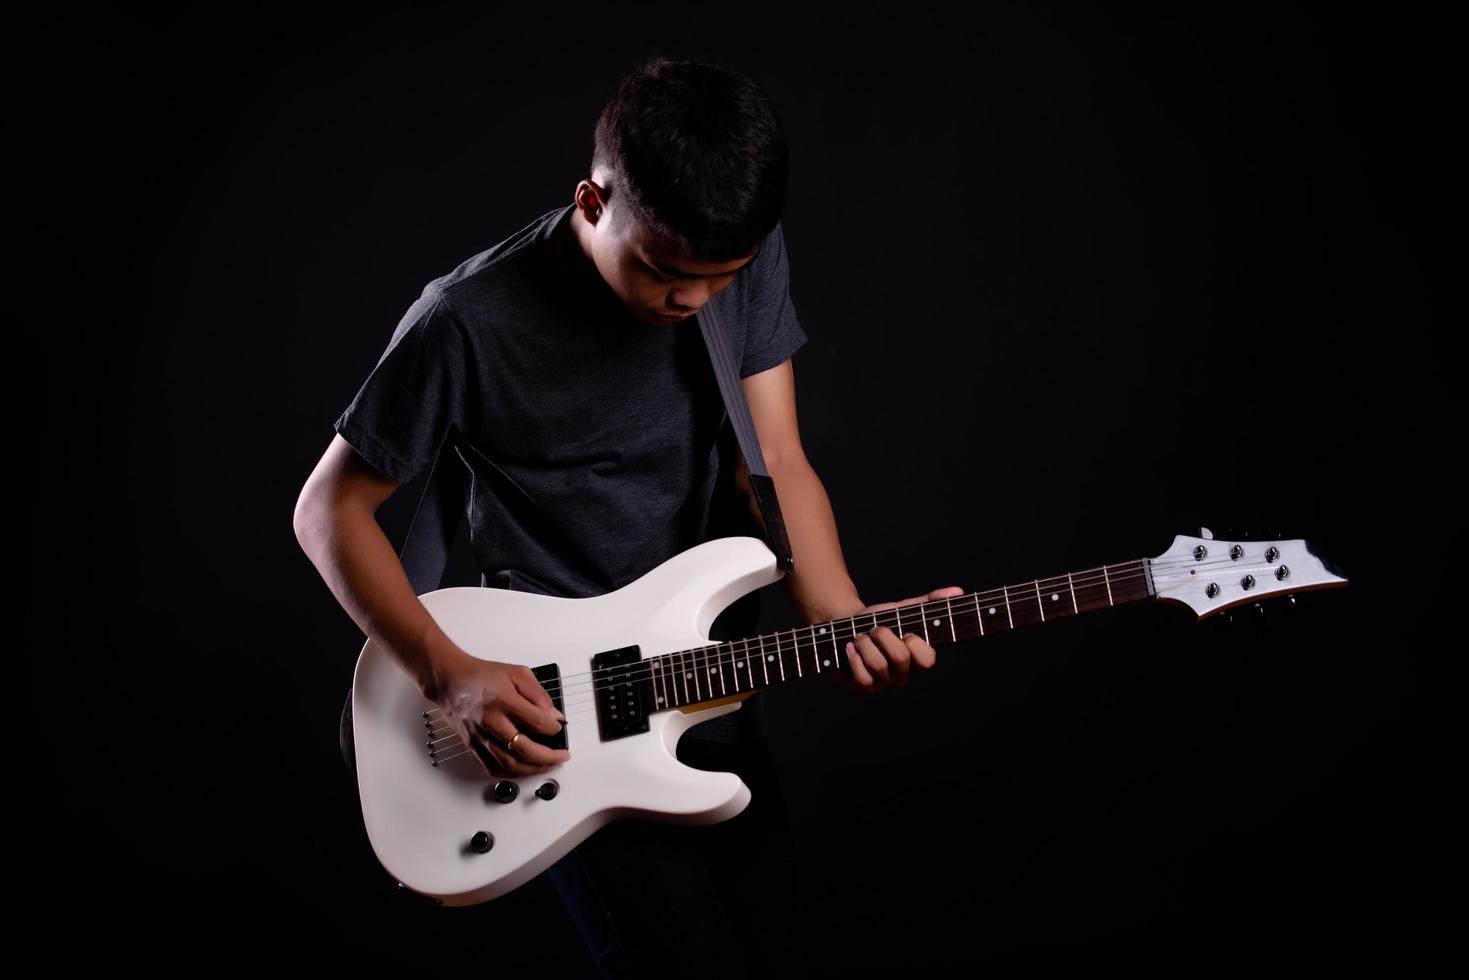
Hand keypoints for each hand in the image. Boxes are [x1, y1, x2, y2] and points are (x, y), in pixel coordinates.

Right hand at [423, 650, 570, 777]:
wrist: (450, 681)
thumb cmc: (482, 675)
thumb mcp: (517, 673)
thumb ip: (538, 694)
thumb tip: (553, 715)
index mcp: (503, 700)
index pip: (536, 721)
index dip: (553, 728)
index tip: (559, 728)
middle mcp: (491, 721)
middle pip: (524, 749)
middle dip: (549, 757)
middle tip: (562, 757)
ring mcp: (480, 736)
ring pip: (510, 764)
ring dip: (533, 769)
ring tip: (548, 765)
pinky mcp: (473, 746)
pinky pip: (493, 768)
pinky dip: (512, 773)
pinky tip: (524, 769)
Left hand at [832, 586, 965, 696]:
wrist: (846, 629)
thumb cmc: (880, 621)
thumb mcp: (903, 609)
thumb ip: (929, 602)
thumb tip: (957, 591)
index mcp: (917, 660)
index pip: (928, 660)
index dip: (915, 642)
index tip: (905, 631)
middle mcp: (902, 675)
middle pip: (900, 658)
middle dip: (883, 635)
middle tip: (875, 629)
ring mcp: (883, 684)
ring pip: (878, 666)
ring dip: (864, 644)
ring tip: (859, 638)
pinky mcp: (862, 689)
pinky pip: (863, 679)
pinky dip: (854, 659)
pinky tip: (850, 649)